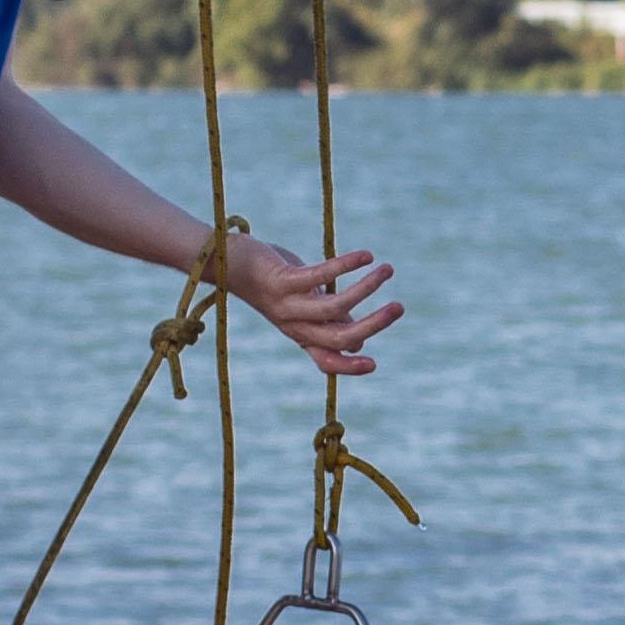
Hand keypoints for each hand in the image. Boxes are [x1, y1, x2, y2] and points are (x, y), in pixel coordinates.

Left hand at [210, 229, 401, 379]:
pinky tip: (366, 255)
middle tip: (399, 306)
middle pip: (340, 338)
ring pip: (335, 308)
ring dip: (367, 288)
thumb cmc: (271, 280)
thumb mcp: (301, 302)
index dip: (349, 368)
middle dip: (374, 324)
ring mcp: (286, 304)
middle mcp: (293, 325)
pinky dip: (347, 265)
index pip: (326, 361)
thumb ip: (328, 317)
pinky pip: (320, 276)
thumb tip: (359, 335)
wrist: (225, 262)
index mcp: (299, 334)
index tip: (375, 364)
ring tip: (387, 269)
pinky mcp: (281, 280)